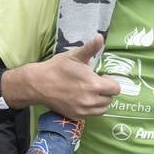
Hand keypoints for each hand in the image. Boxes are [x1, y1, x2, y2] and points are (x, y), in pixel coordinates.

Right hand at [2, 35, 119, 118]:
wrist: (38, 84)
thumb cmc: (57, 68)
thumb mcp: (74, 55)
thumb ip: (90, 48)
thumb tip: (100, 37)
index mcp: (93, 84)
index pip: (115, 88)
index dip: (110, 81)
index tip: (101, 76)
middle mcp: (90, 100)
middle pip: (110, 99)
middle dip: (106, 91)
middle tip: (95, 83)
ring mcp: (83, 110)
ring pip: (102, 109)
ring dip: (100, 101)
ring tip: (91, 92)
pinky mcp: (75, 116)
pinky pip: (91, 115)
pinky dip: (91, 108)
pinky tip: (83, 99)